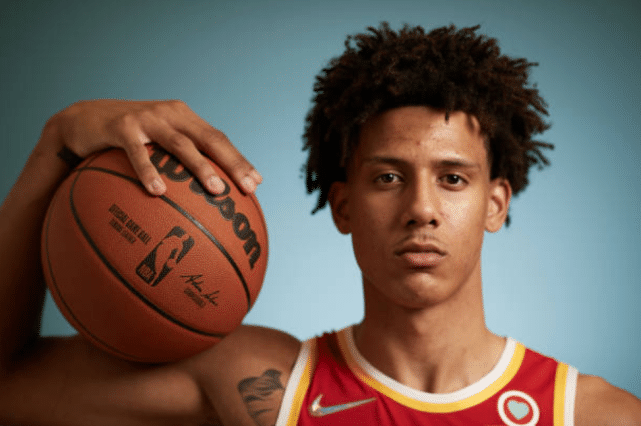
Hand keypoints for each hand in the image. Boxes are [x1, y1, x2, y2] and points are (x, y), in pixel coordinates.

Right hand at [45, 99, 261, 194]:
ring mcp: (147, 118)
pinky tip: (158, 192)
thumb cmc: (124, 141)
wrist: (80, 121)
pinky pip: (138, 152)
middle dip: (232, 163)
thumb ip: (176, 162)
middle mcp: (171, 114)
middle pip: (210, 139)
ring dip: (201, 168)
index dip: (239, 159)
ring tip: (216, 190)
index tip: (256, 183)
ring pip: (181, 144)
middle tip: (247, 188)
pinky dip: (149, 171)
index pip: (219, 139)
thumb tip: (202, 200)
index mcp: (184, 119)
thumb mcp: (154, 145)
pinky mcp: (121, 126)